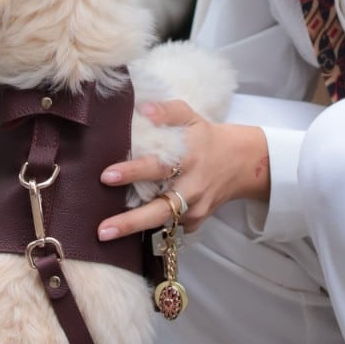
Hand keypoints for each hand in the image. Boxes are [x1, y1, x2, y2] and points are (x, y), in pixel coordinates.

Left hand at [97, 100, 269, 239]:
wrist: (242, 163)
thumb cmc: (206, 138)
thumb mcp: (191, 117)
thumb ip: (168, 112)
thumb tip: (142, 109)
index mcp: (189, 159)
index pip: (158, 167)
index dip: (132, 172)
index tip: (106, 176)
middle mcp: (193, 187)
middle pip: (160, 210)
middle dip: (131, 221)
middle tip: (102, 230)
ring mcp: (196, 209)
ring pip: (163, 223)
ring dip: (134, 230)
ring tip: (106, 234)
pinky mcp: (196, 222)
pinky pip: (170, 227)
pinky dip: (150, 227)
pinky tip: (130, 227)